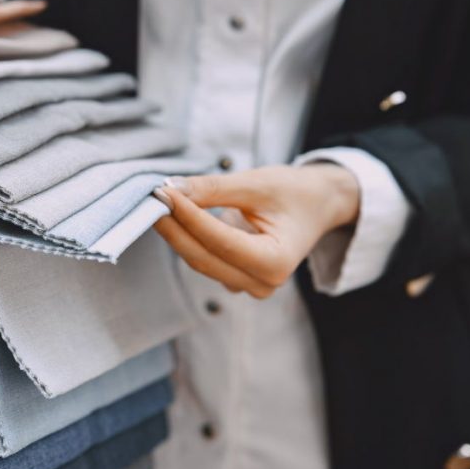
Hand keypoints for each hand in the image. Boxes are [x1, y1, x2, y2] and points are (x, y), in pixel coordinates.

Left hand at [153, 164, 359, 297]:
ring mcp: (248, 285)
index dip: (187, 216)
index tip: (163, 192)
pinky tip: (176, 215)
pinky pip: (203, 258)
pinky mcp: (235, 278)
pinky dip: (187, 237)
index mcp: (276, 262)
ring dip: (177, 232)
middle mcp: (262, 282)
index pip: (218, 241)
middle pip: (202, 256)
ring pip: (199, 259)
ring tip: (161, 201)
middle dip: (174, 226)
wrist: (317, 204)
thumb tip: (172, 190)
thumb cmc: (294, 193)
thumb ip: (212, 189)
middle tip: (152, 196)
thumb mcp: (256, 184)